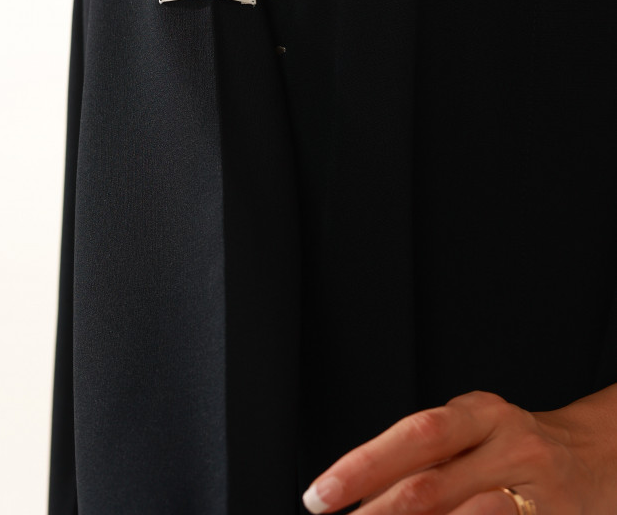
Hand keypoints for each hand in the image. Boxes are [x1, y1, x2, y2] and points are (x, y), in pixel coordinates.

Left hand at [300, 385, 616, 513]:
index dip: (364, 465)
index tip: (320, 495)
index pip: (414, 436)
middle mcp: (510, 445)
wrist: (600, 459)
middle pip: (431, 485)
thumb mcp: (475, 432)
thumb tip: (359, 493)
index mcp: (482, 413)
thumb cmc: (516, 448)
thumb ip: (428, 456)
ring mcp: (537, 490)